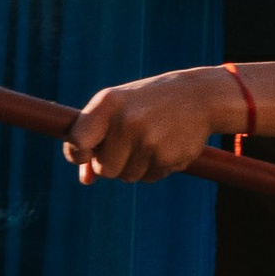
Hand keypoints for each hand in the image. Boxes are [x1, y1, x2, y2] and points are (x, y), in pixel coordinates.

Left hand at [61, 68, 237, 184]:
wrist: (198, 96)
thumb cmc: (147, 103)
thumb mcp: (118, 109)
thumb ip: (95, 139)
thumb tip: (86, 179)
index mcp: (108, 103)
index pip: (77, 141)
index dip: (76, 154)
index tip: (84, 154)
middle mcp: (126, 121)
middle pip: (104, 169)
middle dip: (111, 163)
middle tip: (127, 143)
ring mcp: (149, 141)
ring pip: (126, 177)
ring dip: (134, 166)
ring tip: (149, 140)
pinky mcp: (168, 157)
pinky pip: (149, 178)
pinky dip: (153, 167)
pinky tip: (164, 145)